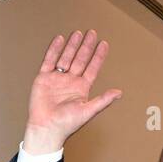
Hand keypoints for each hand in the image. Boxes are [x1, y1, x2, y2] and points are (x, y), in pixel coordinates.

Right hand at [23, 30, 122, 153]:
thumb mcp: (88, 111)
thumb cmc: (66, 124)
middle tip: (92, 33)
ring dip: (72, 45)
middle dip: (86, 47)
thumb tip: (119, 93)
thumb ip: (103, 100)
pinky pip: (49, 60)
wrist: (46, 128)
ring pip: (66, 57)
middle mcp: (70, 82)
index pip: (92, 68)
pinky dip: (54, 50)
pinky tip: (60, 39)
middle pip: (80, 59)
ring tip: (78, 33)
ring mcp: (57, 79)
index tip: (104, 44)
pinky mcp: (44, 78)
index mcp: (82, 88)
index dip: (98, 56)